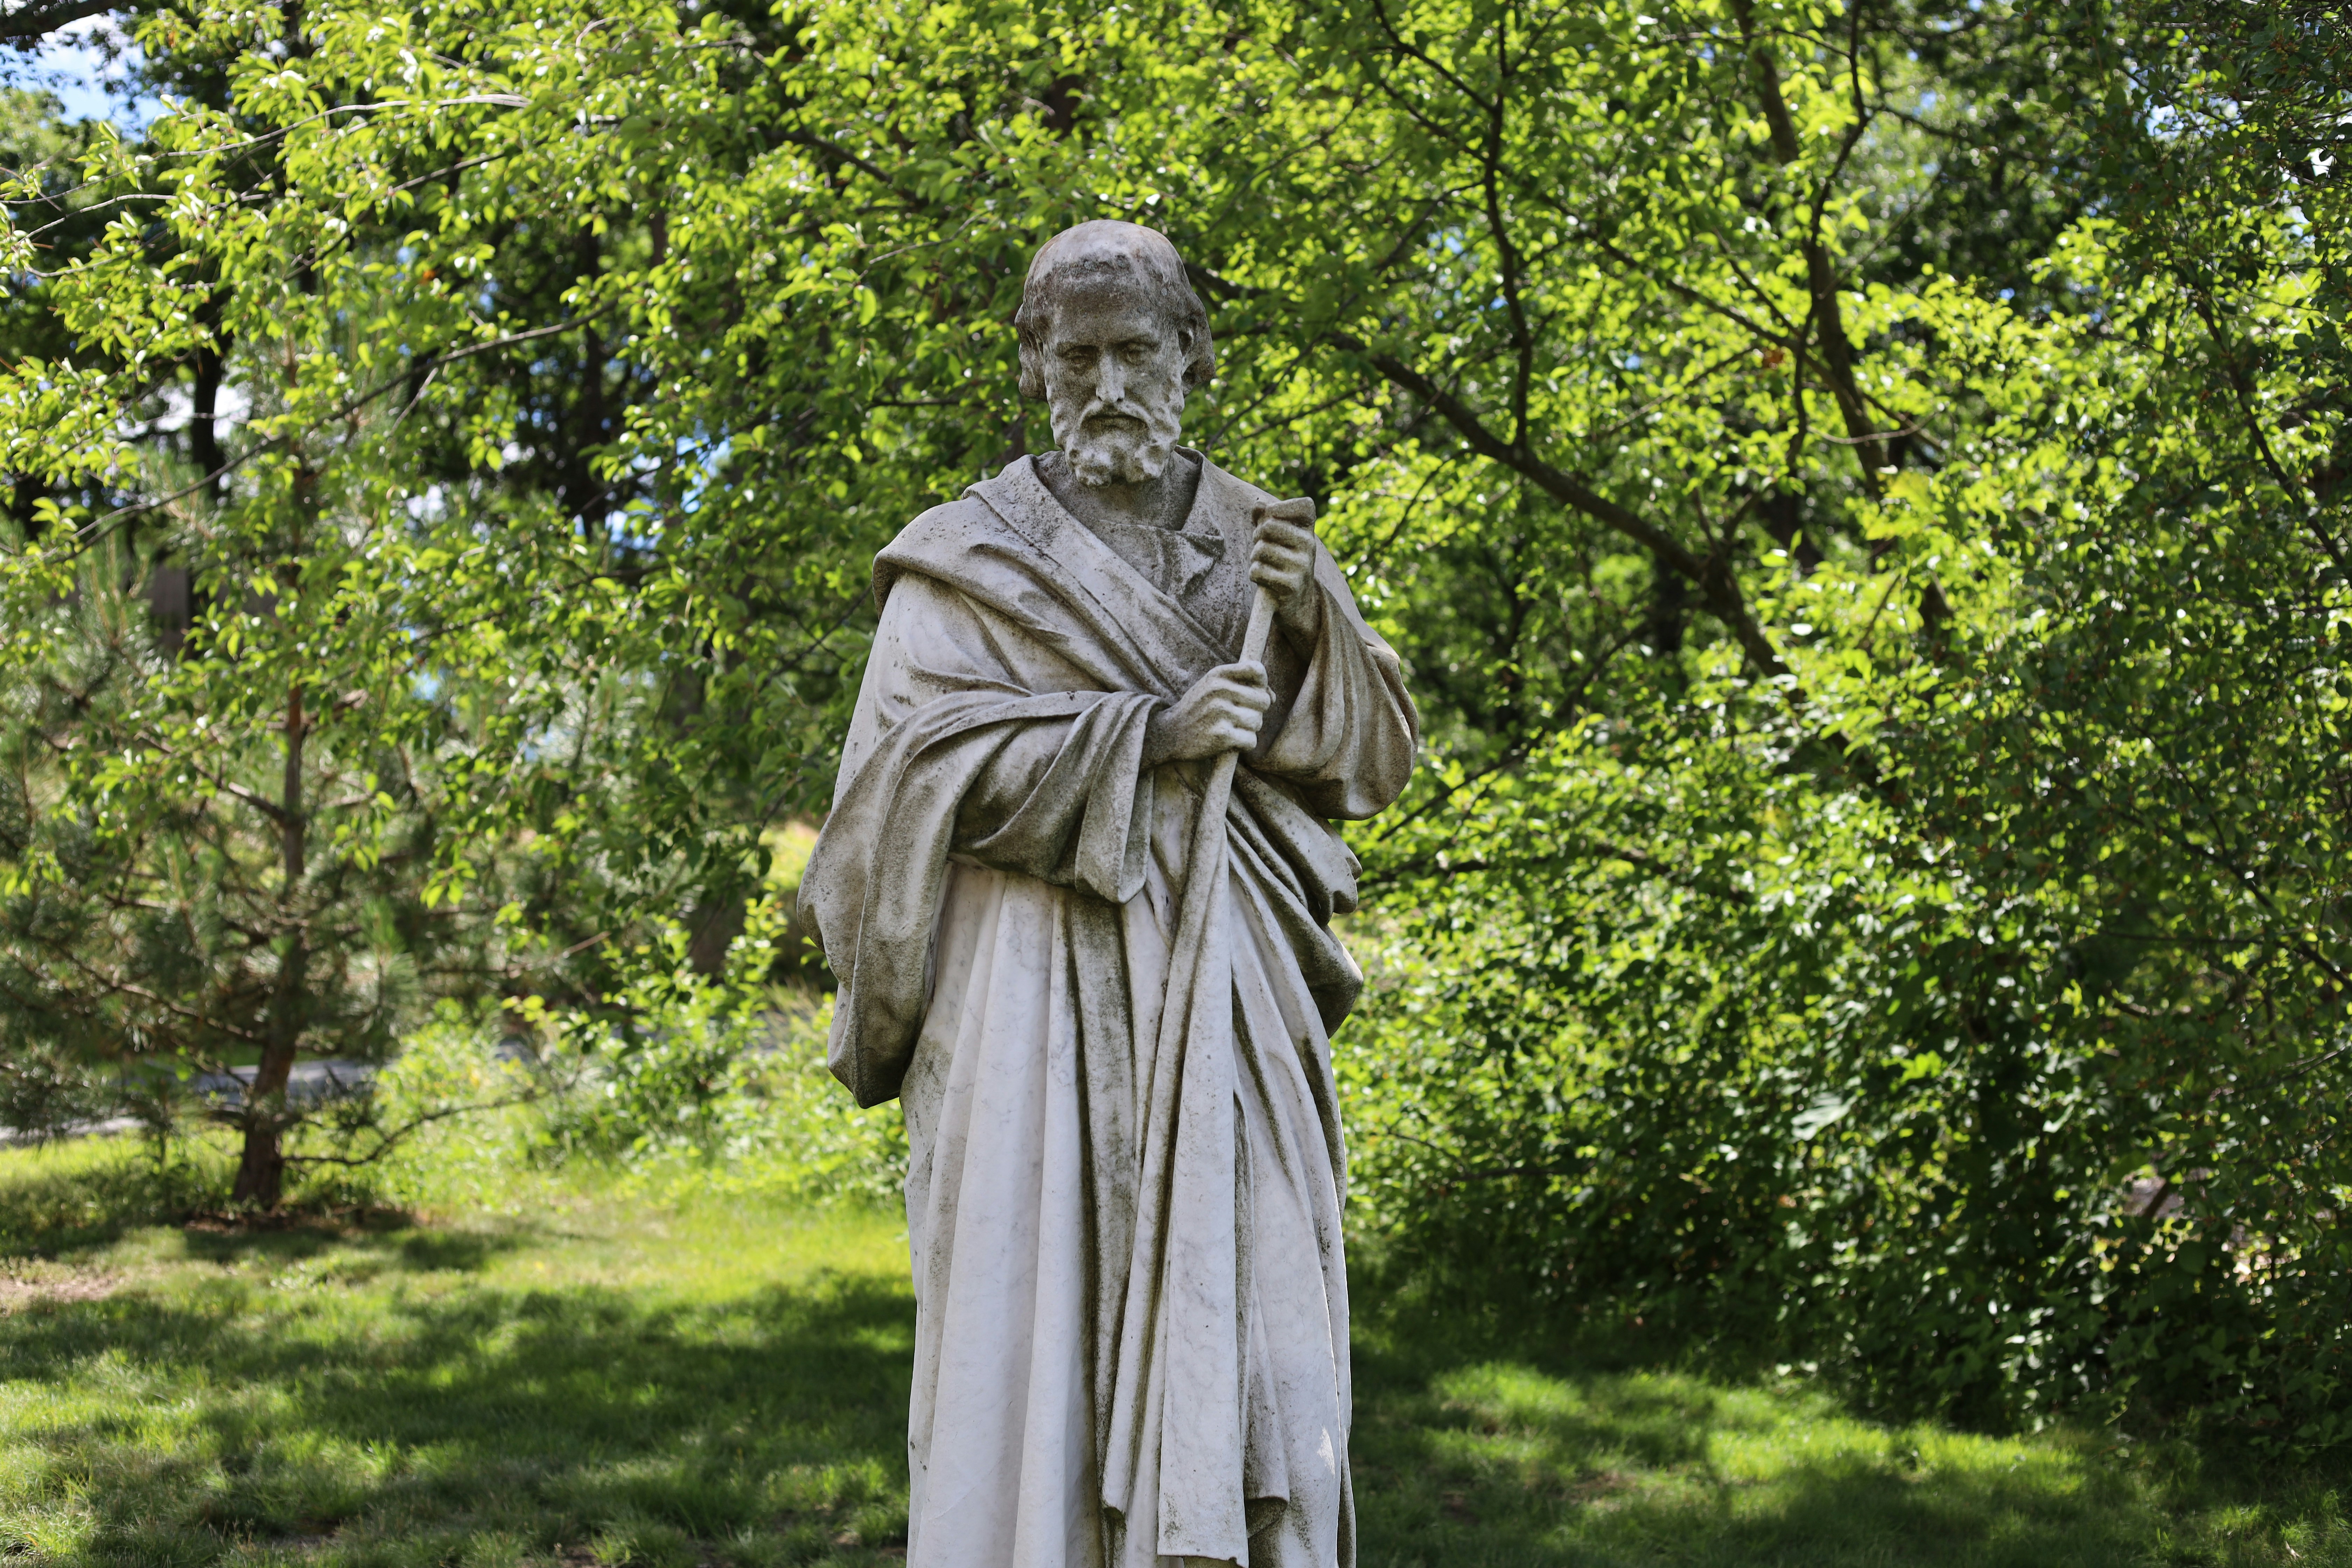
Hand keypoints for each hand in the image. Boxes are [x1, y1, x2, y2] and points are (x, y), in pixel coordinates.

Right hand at [1142, 661, 1271, 765]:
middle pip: (1263, 701)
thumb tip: (1272, 697)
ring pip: (1258, 722)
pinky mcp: (1221, 736)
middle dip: (1256, 711)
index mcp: (1217, 674)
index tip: (1253, 693)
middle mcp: (1218, 690)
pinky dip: (1244, 744)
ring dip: (1249, 729)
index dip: (1262, 684)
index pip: (1257, 670)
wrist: (1169, 733)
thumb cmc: (1198, 709)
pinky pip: (1251, 740)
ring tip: (1232, 728)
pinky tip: (1230, 741)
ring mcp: (1219, 712)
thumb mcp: (1213, 687)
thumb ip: (1243, 685)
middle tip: (1239, 716)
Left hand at [1250, 498, 1324, 644]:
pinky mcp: (1291, 585)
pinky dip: (1254, 574)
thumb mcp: (1277, 537)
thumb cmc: (1281, 562)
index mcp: (1309, 531)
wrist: (1296, 601)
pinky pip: (1257, 570)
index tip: (1271, 518)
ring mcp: (1302, 566)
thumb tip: (1258, 504)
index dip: (1281, 507)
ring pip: (1260, 549)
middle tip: (1262, 547)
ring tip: (1265, 565)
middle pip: (1268, 526)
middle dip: (1257, 536)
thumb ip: (1266, 516)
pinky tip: (1264, 580)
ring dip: (1254, 558)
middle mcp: (1310, 546)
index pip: (1305, 505)